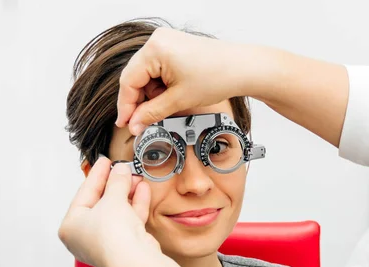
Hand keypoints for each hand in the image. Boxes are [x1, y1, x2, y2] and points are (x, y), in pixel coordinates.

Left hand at [58, 157, 160, 266]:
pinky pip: (128, 220)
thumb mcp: (111, 199)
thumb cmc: (112, 235)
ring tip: (136, 176)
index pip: (84, 193)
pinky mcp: (125, 245)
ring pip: (117, 211)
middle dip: (115, 184)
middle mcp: (86, 236)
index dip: (96, 175)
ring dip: (128, 193)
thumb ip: (116, 181)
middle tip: (123, 168)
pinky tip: (143, 189)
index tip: (105, 161)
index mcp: (71, 226)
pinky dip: (135, 205)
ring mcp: (106, 241)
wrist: (133, 261)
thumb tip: (120, 169)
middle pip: (101, 202)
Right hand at [116, 27, 250, 135]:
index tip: (125, 124)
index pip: (128, 80)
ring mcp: (167, 42)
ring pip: (147, 75)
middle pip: (136, 76)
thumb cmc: (217, 77)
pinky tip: (174, 95)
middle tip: (143, 122)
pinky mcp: (175, 47)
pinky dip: (162, 85)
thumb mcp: (179, 100)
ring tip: (172, 104)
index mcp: (155, 49)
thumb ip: (152, 113)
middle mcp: (158, 40)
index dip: (126, 106)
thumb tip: (134, 124)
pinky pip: (159, 69)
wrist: (243, 68)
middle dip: (140, 101)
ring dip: (154, 94)